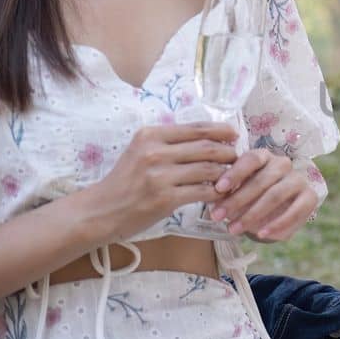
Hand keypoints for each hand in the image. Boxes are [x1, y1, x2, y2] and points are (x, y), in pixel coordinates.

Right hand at [87, 122, 239, 238]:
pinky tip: (222, 194)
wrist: (101, 210)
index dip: (220, 130)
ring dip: (226, 173)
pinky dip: (217, 192)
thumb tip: (206, 138)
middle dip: (228, 152)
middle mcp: (155, 152)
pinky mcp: (166, 198)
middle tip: (237, 157)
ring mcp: (160, 175)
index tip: (234, 134)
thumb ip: (168, 143)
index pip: (195, 128)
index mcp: (150, 135)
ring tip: (233, 176)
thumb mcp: (140, 151)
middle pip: (206, 147)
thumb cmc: (124, 181)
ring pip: (208, 169)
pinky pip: (202, 192)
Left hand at [208, 148, 319, 241]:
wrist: (276, 210)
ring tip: (233, 229)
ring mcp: (298, 179)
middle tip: (217, 216)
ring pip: (275, 195)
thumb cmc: (250, 197)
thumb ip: (227, 191)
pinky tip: (261, 234)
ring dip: (252, 214)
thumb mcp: (237, 191)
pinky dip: (277, 224)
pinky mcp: (309, 197)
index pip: (251, 159)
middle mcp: (283, 164)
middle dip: (237, 200)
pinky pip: (295, 211)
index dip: (234, 173)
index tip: (217, 189)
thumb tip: (210, 196)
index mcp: (264, 156)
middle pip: (261, 180)